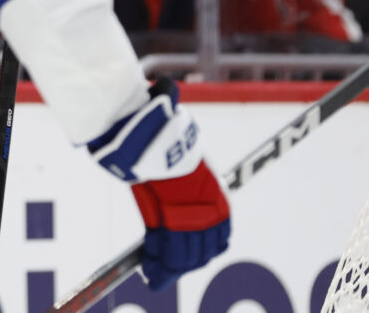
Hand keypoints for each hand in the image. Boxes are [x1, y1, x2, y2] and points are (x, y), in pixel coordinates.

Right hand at [87, 79, 230, 288]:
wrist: (146, 129)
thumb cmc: (157, 125)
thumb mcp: (170, 135)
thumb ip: (172, 134)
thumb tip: (164, 94)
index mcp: (212, 187)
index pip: (222, 226)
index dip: (212, 243)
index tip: (203, 251)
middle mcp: (206, 204)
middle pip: (206, 244)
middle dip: (191, 258)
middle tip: (176, 267)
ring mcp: (190, 213)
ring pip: (186, 252)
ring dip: (174, 266)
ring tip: (160, 275)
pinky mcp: (169, 222)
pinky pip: (167, 252)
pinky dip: (160, 268)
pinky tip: (152, 274)